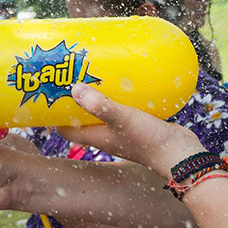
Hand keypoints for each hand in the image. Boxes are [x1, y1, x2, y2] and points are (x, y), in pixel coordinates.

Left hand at [58, 83, 204, 177]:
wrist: (181, 154)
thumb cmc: (150, 141)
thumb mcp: (123, 119)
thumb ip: (101, 105)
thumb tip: (75, 88)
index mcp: (97, 137)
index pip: (66, 127)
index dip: (54, 114)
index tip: (46, 94)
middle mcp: (106, 134)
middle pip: (83, 117)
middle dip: (74, 100)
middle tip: (70, 75)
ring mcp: (123, 130)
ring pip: (102, 112)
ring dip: (97, 96)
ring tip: (94, 72)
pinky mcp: (138, 124)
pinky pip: (122, 108)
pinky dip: (119, 96)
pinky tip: (125, 81)